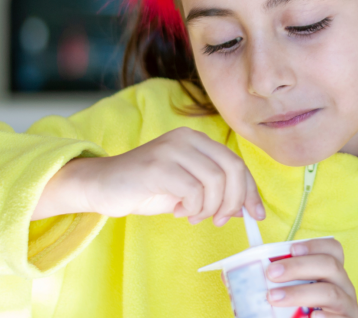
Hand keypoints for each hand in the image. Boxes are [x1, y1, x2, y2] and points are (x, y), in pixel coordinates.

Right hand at [34, 126, 264, 225]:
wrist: (101, 185)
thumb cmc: (146, 188)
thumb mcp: (187, 188)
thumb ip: (215, 191)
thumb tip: (245, 208)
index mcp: (197, 140)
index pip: (237, 163)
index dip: (250, 191)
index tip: (256, 215)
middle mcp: (186, 139)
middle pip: (232, 169)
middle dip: (234, 201)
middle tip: (220, 219)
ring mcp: (171, 150)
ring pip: (215, 181)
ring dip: (210, 207)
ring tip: (194, 215)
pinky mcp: (157, 166)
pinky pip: (193, 191)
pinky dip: (193, 208)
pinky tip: (179, 211)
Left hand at [266, 238, 357, 317]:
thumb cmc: (299, 311)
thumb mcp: (291, 290)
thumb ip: (279, 278)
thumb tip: (245, 267)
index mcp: (332, 272)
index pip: (333, 249)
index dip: (314, 245)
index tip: (292, 248)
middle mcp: (344, 285)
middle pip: (330, 266)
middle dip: (298, 266)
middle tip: (272, 273)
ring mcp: (347, 306)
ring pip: (330, 292)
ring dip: (299, 293)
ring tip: (274, 298)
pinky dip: (324, 317)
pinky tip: (310, 316)